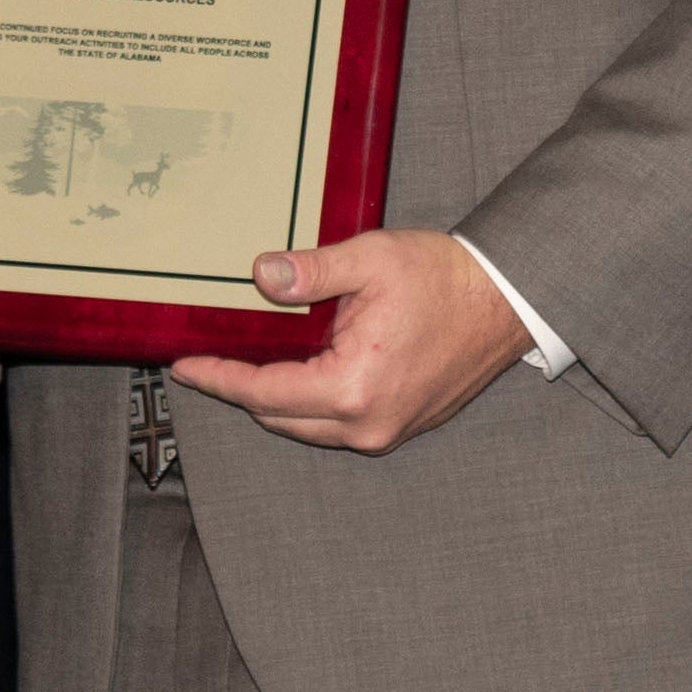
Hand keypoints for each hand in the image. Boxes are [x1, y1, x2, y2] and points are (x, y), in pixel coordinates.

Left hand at [167, 229, 528, 456]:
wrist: (506, 301)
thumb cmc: (444, 279)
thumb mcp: (371, 261)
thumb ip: (311, 271)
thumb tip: (262, 275)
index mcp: (353, 387)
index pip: (262, 393)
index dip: (218, 378)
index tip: (184, 367)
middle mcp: (367, 423)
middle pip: (277, 417)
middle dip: (241, 389)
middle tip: (210, 358)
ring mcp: (386, 431)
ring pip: (305, 426)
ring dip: (275, 397)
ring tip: (249, 360)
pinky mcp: (399, 426)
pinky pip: (335, 423)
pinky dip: (309, 402)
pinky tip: (300, 368)